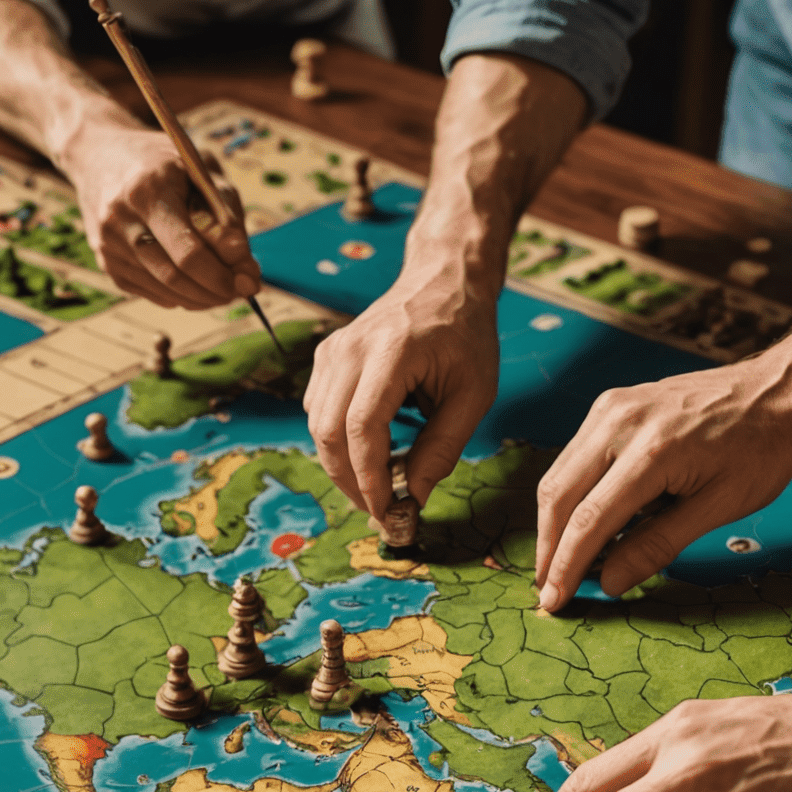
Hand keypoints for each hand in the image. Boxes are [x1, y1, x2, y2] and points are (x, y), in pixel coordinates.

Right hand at [61, 116, 260, 308]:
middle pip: (176, 277)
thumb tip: (243, 264)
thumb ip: (225, 214)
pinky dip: (182, 295)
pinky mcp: (108, 265)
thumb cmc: (162, 163)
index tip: (250, 281)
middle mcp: (121, 220)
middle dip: (216, 290)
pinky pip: (154, 294)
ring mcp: (110, 246)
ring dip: (203, 297)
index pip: (188, 251)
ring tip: (224, 286)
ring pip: (166, 291)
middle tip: (241, 289)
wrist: (99, 156)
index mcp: (147, 190)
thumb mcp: (200, 170)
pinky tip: (195, 281)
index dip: (223, 274)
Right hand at [305, 276, 498, 518]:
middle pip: (328, 432)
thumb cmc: (466, 335)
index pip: (362, 426)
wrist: (444, 281)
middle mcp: (350, 349)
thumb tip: (414, 497)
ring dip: (341, 466)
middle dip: (350, 481)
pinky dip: (337, 442)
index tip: (386, 510)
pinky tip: (367, 454)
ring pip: (316, 426)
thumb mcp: (474, 393)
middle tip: (379, 509)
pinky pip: (318, 412)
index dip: (369, 477)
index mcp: (391, 351)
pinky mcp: (326, 357)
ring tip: (376, 486)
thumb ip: (443, 447)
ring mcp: (332, 351)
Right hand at [534, 361, 791, 611]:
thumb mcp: (718, 506)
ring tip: (560, 561)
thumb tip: (611, 581)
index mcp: (653, 450)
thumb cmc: (760, 447)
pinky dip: (571, 494)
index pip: (590, 520)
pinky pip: (575, 457)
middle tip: (549, 588)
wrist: (779, 392)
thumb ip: (657, 545)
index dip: (568, 565)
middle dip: (550, 548)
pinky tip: (581, 523)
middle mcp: (622, 422)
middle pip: (560, 496)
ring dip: (554, 523)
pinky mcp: (612, 406)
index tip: (556, 599)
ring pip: (559, 475)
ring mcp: (612, 408)